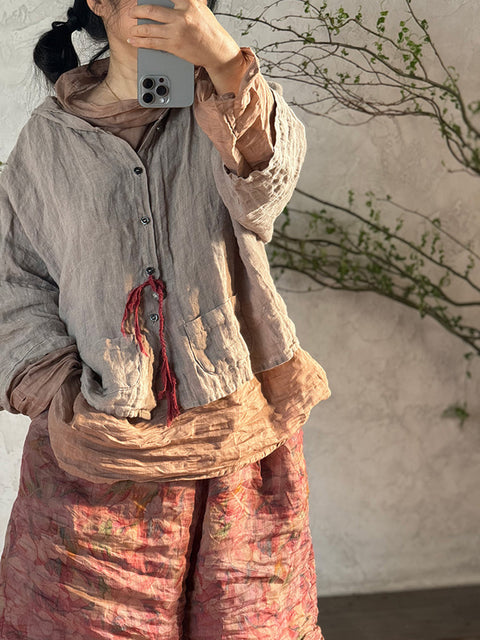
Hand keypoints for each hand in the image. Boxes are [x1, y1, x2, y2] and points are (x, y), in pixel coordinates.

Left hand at [127, 0, 241, 72]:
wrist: (218, 50)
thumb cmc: (209, 30)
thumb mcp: (200, 9)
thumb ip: (184, 3)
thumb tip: (169, 1)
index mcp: (188, 3)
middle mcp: (181, 16)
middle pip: (152, 10)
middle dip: (138, 11)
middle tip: (132, 12)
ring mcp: (176, 31)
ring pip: (150, 28)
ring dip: (137, 29)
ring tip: (132, 29)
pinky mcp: (174, 46)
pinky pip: (153, 43)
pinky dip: (140, 42)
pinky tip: (135, 40)